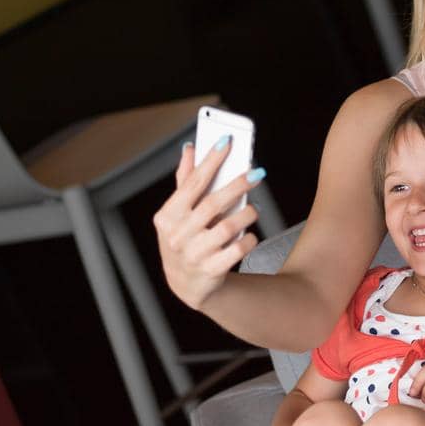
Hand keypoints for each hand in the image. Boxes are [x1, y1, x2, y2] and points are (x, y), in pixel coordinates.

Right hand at [153, 142, 261, 310]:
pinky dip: (248, 239)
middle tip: (257, 173)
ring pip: (228, 227)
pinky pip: (237, 250)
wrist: (186, 284)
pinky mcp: (211, 271)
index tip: (226, 141)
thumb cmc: (184, 238)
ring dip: (247, 214)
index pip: (192, 182)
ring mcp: (193, 255)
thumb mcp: (177, 213)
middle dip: (238, 185)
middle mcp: (178, 236)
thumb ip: (184, 181)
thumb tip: (189, 149)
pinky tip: (250, 234)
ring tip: (254, 209)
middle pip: (212, 203)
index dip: (210, 160)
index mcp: (167, 216)